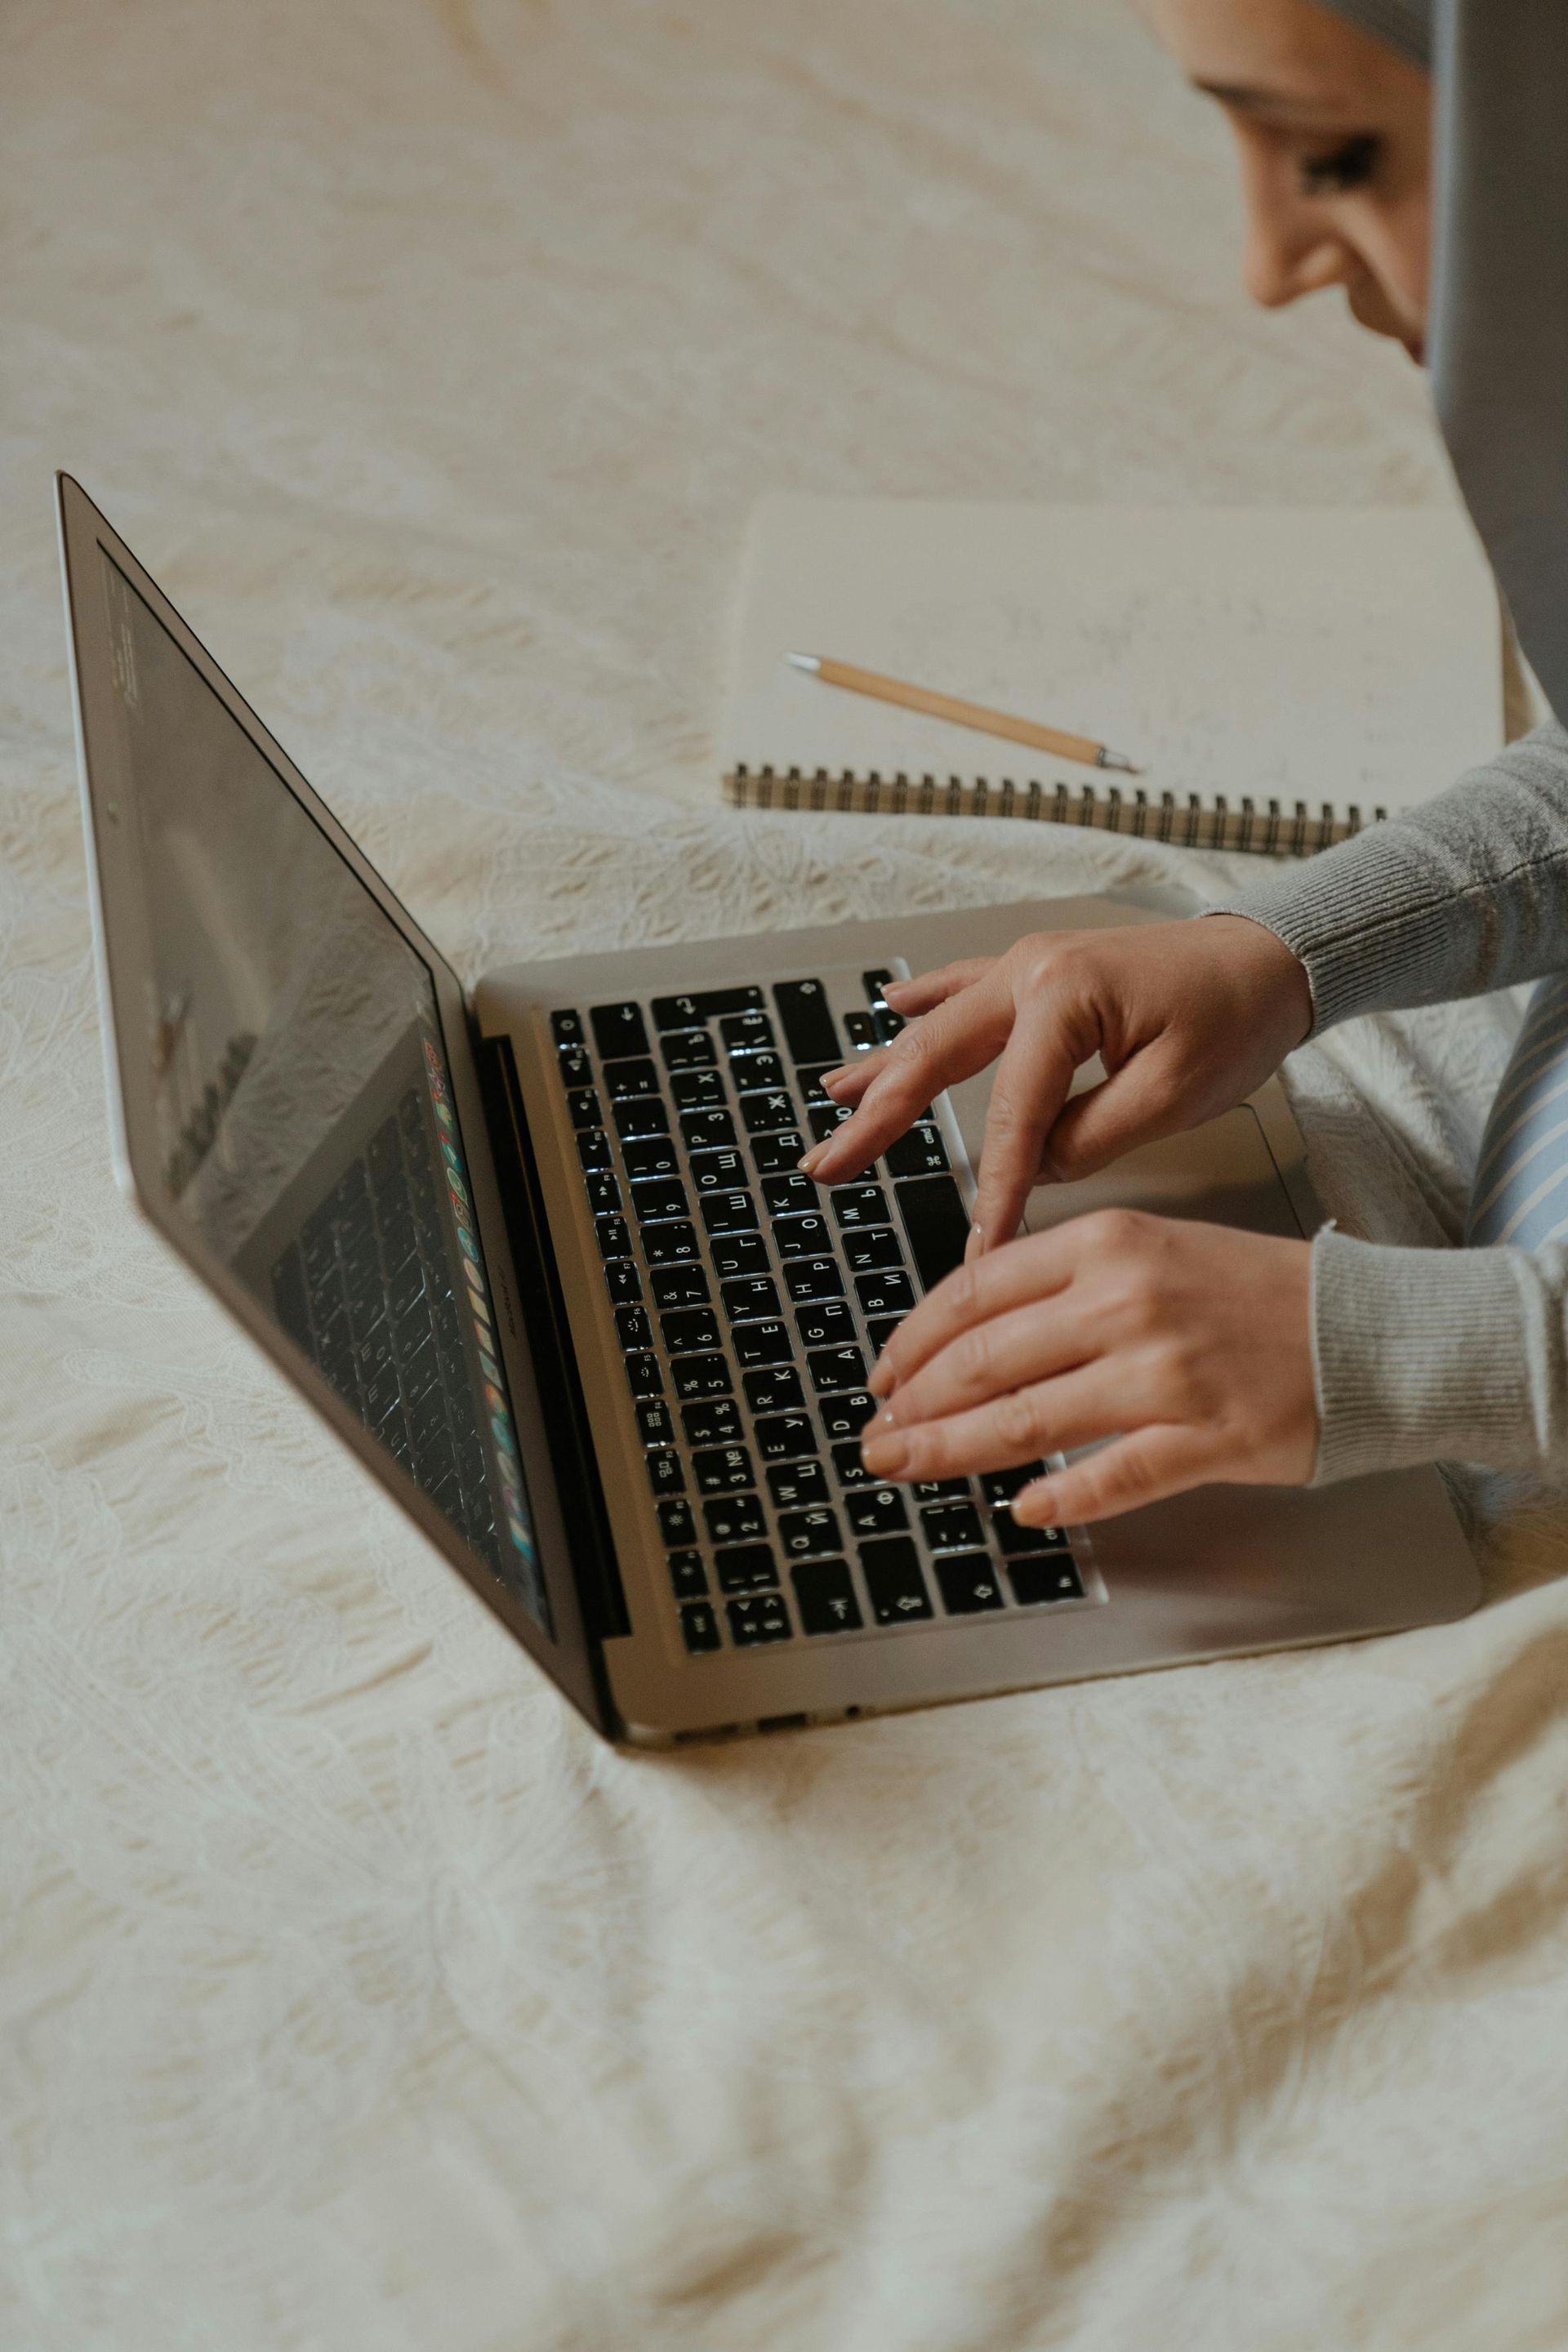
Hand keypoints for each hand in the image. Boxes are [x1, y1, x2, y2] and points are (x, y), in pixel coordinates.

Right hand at [801, 917, 1311, 1252]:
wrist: (1273, 957)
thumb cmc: (1237, 1016)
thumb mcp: (1174, 1093)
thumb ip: (1093, 1134)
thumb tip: (1038, 1164)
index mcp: (1063, 999)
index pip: (1011, 1113)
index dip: (994, 1186)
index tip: (980, 1244)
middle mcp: (1032, 973)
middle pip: (937, 1059)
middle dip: (878, 1118)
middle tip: (829, 1164)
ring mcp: (1032, 966)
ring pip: (938, 1025)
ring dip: (883, 1066)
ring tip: (832, 1101)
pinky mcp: (1044, 972)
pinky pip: (968, 987)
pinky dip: (925, 1001)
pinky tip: (889, 1008)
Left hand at [858, 1208, 1316, 1523]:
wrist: (1368, 1331)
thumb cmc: (1254, 1294)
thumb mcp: (1150, 1250)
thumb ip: (1062, 1282)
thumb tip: (967, 1334)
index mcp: (1107, 1243)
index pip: (975, 1293)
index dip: (911, 1341)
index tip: (882, 1376)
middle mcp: (1127, 1301)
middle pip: (983, 1360)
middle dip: (912, 1406)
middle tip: (875, 1436)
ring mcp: (1165, 1373)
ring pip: (1025, 1421)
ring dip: (949, 1452)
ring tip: (903, 1468)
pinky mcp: (1205, 1439)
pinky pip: (1110, 1477)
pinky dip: (1058, 1498)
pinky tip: (1021, 1511)